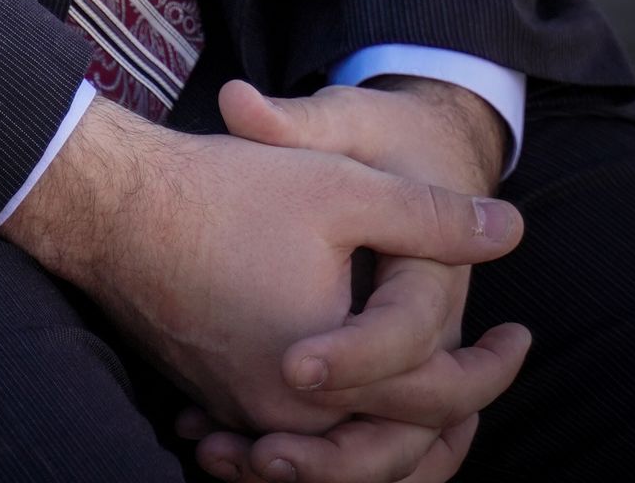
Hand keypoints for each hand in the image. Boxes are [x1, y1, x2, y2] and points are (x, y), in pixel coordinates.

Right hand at [0, 92, 522, 447]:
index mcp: (327, 374)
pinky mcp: (218, 402)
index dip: (490, 369)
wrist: (115, 205)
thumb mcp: (343, 184)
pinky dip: (331, 429)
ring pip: (340, 450)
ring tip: (431, 393)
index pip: (434, 398)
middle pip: (389, 446)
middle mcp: (284, 417)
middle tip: (486, 372)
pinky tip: (352, 396)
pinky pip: (291, 436)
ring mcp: (245, 415)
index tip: (519, 334)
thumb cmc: (227, 190)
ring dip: (389, 430)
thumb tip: (512, 231)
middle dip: (448, 417)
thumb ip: (431, 216)